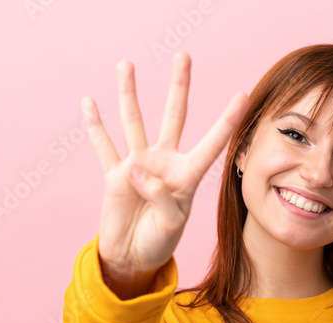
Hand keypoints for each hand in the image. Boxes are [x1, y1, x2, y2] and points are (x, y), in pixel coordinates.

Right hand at [82, 53, 249, 292]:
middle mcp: (164, 163)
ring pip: (134, 121)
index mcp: (187, 175)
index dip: (226, 121)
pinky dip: (95, 125)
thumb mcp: (171, 224)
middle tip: (183, 55)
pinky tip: (89, 102)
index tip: (242, 94)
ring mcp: (138, 165)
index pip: (212, 143)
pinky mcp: (115, 175)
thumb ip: (160, 196)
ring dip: (128, 93)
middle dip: (179, 86)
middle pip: (173, 116)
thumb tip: (136, 169)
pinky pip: (103, 145)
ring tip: (126, 64)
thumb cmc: (160, 242)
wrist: (132, 257)